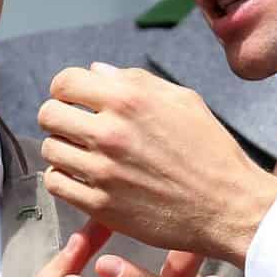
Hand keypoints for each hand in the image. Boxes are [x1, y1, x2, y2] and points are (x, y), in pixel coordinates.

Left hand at [39, 64, 276, 264]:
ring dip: (62, 148)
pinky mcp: (101, 205)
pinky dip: (64, 178)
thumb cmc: (211, 150)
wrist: (228, 205)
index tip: (73, 99)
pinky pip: (56, 184)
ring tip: (82, 153)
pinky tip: (82, 177)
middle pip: (48, 114)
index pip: (65, 82)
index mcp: (129, 100)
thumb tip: (96, 72)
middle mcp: (110, 133)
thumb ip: (135, 81)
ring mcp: (102, 171)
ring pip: (50, 150)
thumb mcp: (182, 100)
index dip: (65, 88)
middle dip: (59, 116)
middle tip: (74, 126)